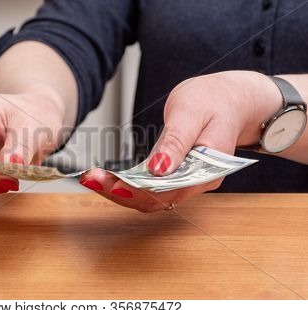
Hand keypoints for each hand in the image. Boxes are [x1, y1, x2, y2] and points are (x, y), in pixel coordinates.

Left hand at [79, 71, 281, 211]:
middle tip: (90, 179)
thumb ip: (177, 141)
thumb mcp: (192, 112)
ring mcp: (186, 180)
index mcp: (207, 170)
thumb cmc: (215, 101)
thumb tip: (158, 169)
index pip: (168, 191)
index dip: (136, 191)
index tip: (108, 183)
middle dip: (120, 192)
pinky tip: (107, 177)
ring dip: (120, 191)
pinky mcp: (175, 173)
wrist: (230, 100)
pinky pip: (150, 186)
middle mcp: (197, 181)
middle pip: (155, 199)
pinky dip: (128, 184)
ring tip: (92, 178)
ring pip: (151, 197)